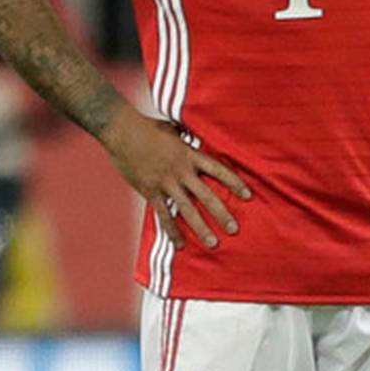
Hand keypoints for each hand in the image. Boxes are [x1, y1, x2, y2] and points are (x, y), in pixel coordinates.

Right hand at [101, 107, 249, 249]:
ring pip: (188, 210)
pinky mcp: (150, 191)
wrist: (122, 131)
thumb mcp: (174, 130)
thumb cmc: (147, 127)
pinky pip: (164, 215)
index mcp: (189, 155)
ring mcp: (166, 183)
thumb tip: (196, 141)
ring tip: (213, 243)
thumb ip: (187, 142)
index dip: (234, 183)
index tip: (248, 196)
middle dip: (222, 214)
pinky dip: (172, 230)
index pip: (219, 170)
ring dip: (201, 228)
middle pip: (207, 196)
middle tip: (233, 229)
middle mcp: (181, 171)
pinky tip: (180, 243)